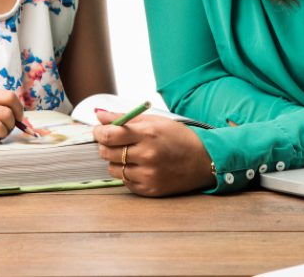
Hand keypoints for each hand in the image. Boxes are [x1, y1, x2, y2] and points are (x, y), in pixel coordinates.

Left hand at [93, 110, 215, 196]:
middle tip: (115, 142)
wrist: (203, 160)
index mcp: (148, 134)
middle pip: (107, 153)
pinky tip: (140, 166)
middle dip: (106, 146)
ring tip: (131, 154)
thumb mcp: (154, 121)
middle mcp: (147, 155)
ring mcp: (148, 175)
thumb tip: (99, 114)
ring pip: (114, 169)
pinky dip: (128, 174)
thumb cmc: (178, 137)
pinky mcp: (150, 189)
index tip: (99, 131)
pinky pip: (125, 182)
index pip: (109, 135)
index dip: (99, 132)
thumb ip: (124, 118)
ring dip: (117, 161)